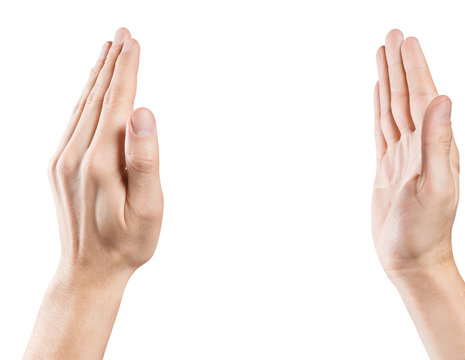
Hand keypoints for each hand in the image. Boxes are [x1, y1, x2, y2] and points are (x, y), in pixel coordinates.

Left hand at [25, 28, 162, 359]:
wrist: (88, 271)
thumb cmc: (127, 244)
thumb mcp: (147, 209)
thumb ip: (145, 160)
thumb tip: (143, 112)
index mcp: (100, 162)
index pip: (117, 104)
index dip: (127, 72)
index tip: (134, 42)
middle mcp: (75, 155)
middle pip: (97, 98)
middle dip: (112, 64)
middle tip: (123, 33)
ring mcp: (62, 160)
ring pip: (83, 106)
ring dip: (97, 77)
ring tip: (109, 51)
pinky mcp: (59, 167)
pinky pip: (74, 122)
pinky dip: (85, 98)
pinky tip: (92, 91)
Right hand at [371, 29, 459, 278]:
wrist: (412, 259)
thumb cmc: (424, 230)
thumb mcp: (433, 187)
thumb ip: (438, 143)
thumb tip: (444, 99)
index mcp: (435, 145)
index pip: (423, 97)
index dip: (414, 68)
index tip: (405, 40)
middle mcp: (421, 145)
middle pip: (407, 96)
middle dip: (400, 65)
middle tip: (391, 36)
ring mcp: (403, 156)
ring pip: (394, 109)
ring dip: (389, 82)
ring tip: (382, 57)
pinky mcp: (388, 168)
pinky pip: (382, 130)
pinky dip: (380, 109)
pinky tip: (379, 96)